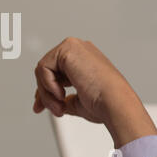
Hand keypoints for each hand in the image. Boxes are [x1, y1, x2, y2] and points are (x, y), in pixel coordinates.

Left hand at [33, 37, 156, 147]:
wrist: (115, 104)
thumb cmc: (104, 103)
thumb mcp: (77, 101)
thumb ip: (62, 98)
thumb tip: (49, 102)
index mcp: (84, 60)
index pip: (55, 71)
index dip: (46, 90)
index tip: (41, 106)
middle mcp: (79, 50)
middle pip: (47, 69)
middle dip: (43, 92)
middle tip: (52, 109)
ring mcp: (73, 47)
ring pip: (43, 69)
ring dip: (47, 93)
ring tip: (60, 106)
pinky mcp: (68, 49)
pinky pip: (43, 67)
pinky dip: (47, 85)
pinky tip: (61, 94)